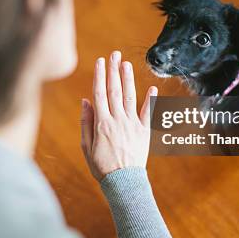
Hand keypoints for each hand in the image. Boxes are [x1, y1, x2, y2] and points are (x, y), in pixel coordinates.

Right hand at [80, 51, 157, 180]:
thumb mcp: (86, 146)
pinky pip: (148, 113)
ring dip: (128, 79)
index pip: (99, 93)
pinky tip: (152, 87)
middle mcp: (117, 120)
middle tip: (115, 54)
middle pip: (114, 90)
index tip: (100, 61)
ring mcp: (132, 125)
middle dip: (114, 70)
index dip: (100, 76)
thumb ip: (86, 122)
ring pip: (129, 97)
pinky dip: (150, 100)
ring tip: (127, 64)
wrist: (123, 182)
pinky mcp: (144, 132)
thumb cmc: (101, 166)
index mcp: (102, 122)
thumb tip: (86, 100)